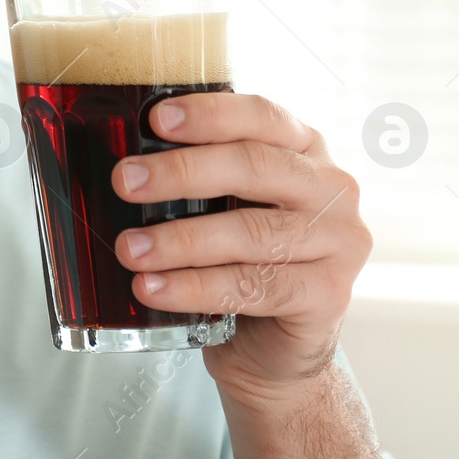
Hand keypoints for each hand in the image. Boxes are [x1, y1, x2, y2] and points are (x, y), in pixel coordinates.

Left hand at [110, 92, 372, 411]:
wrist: (273, 344)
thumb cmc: (240, 257)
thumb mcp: (223, 204)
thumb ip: (194, 176)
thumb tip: (120, 162)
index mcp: (303, 148)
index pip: (261, 116)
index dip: (210, 114)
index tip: (156, 118)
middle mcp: (330, 188)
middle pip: (255, 167)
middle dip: (182, 172)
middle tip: (124, 181)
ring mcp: (338, 242)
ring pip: (252, 232)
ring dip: (180, 240)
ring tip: (129, 249)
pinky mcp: (329, 295)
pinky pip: (256, 287)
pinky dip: (196, 288)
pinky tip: (153, 288)